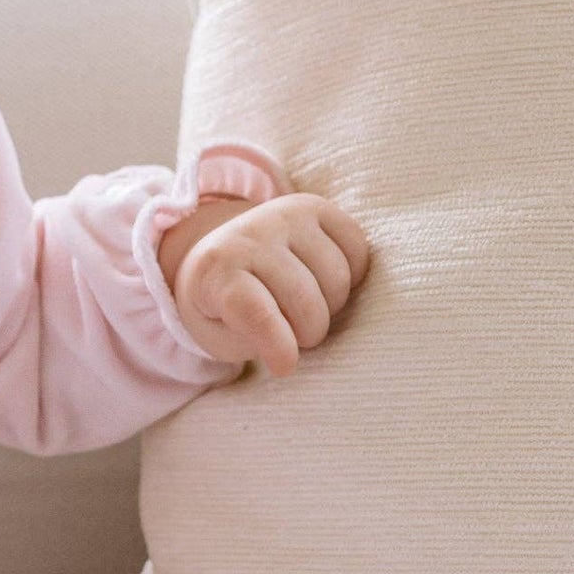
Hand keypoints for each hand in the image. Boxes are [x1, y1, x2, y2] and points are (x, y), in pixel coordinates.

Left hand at [157, 194, 369, 377]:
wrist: (222, 253)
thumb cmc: (222, 307)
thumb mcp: (219, 336)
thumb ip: (253, 344)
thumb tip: (291, 353)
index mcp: (216, 271)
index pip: (254, 310)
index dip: (277, 343)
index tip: (286, 367)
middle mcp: (250, 235)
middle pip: (306, 300)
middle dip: (308, 333)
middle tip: (294, 334)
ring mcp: (283, 215)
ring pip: (338, 279)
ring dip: (332, 307)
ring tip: (306, 308)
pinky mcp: (314, 207)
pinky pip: (357, 250)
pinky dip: (353, 276)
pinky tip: (325, 281)